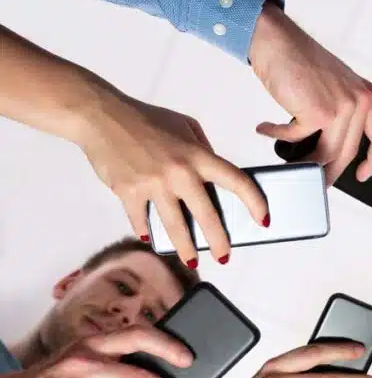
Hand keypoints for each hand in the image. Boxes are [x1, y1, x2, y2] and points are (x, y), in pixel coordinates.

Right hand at [79, 96, 267, 266]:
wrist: (100, 116)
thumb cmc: (145, 119)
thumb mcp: (185, 126)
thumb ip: (203, 151)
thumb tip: (215, 176)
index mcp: (198, 155)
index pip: (236, 181)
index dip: (255, 202)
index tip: (263, 220)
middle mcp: (179, 172)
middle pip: (207, 215)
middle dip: (220, 241)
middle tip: (225, 256)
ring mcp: (153, 184)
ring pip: (175, 226)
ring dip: (186, 248)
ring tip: (193, 261)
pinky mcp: (127, 193)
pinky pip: (141, 220)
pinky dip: (146, 231)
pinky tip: (151, 239)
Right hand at [249, 3, 371, 183]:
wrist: (276, 39)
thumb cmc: (299, 62)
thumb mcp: (334, 88)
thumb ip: (341, 115)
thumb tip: (329, 152)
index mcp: (367, 96)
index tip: (362, 175)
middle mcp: (360, 101)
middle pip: (348, 151)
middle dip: (330, 171)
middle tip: (316, 180)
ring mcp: (342, 108)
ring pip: (327, 153)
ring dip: (304, 162)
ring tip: (289, 162)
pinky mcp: (318, 113)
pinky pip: (297, 138)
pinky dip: (278, 135)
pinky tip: (266, 129)